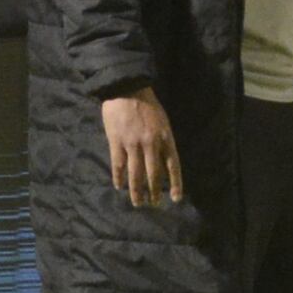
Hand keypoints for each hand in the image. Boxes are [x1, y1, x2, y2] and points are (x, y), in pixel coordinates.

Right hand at [102, 89, 181, 207]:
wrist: (126, 88)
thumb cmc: (147, 104)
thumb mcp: (163, 121)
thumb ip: (163, 141)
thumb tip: (163, 163)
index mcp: (165, 137)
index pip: (173, 166)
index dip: (175, 184)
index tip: (176, 198)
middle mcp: (151, 143)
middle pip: (154, 174)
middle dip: (154, 192)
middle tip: (153, 204)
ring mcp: (132, 144)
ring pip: (136, 174)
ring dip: (137, 191)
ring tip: (138, 203)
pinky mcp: (116, 142)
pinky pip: (118, 165)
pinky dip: (119, 178)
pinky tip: (119, 187)